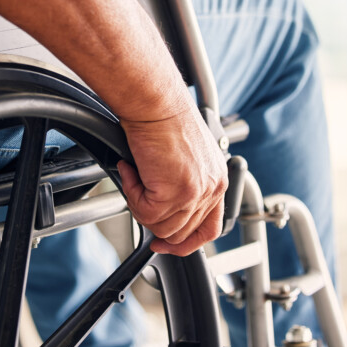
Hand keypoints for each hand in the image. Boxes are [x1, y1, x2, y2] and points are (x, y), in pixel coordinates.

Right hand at [117, 105, 227, 256]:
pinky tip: (130, 171)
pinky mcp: (175, 193)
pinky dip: (131, 194)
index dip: (186, 242)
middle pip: (181, 232)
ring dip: (140, 205)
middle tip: (138, 203)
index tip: (167, 243)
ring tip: (134, 177)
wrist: (156, 103)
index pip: (209, 227)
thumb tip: (162, 204)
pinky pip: (145, 213)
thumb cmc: (164, 117)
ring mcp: (195, 193)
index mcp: (216, 180)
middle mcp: (211, 188)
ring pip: (161, 227)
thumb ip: (183, 183)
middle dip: (154, 223)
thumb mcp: (186, 155)